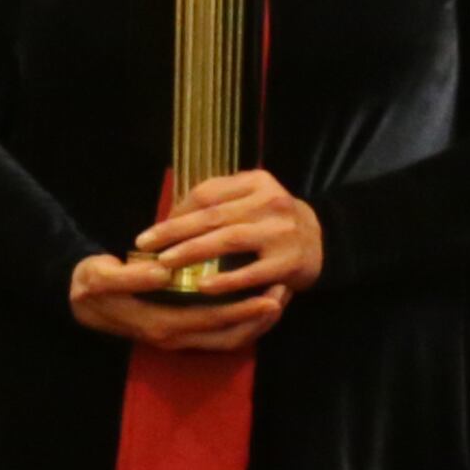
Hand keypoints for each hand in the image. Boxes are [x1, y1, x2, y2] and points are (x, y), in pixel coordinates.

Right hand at [70, 247, 278, 353]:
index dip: (244, 311)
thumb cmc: (91, 285)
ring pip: (228, 338)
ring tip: (279, 295)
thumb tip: (163, 272)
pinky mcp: (181, 329)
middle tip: (285, 293)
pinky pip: (219, 332)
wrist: (77, 300)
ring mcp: (178, 336)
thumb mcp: (101, 277)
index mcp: (160, 323)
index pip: (212, 321)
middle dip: (260, 319)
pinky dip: (242, 319)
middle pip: (229, 336)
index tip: (271, 296)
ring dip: (256, 322)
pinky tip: (255, 298)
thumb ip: (130, 276)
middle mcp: (174, 336)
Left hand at [135, 166, 320, 303]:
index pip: (208, 192)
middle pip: (214, 215)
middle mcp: (271, 201)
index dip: (177, 211)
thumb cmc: (272, 222)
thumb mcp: (251, 199)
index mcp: (257, 182)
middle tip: (146, 245)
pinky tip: (202, 286)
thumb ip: (218, 201)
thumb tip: (169, 217)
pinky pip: (251, 272)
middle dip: (175, 231)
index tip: (153, 231)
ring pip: (229, 239)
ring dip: (193, 251)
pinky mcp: (289, 262)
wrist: (323, 241)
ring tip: (166, 263)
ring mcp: (281, 232)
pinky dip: (226, 280)